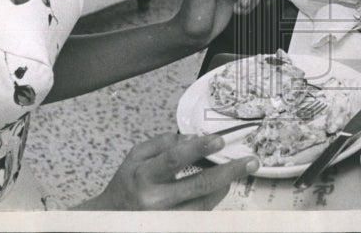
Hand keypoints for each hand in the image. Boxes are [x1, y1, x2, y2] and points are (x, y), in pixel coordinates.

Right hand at [81, 133, 257, 209]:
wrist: (109, 220)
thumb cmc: (126, 184)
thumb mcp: (136, 157)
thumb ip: (163, 143)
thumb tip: (192, 137)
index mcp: (145, 176)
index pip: (175, 159)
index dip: (198, 148)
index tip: (220, 139)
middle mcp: (156, 200)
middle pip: (199, 186)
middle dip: (229, 171)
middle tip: (251, 161)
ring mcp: (167, 218)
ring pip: (205, 203)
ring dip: (225, 185)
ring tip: (238, 170)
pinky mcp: (174, 227)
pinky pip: (200, 213)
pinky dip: (213, 198)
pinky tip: (221, 185)